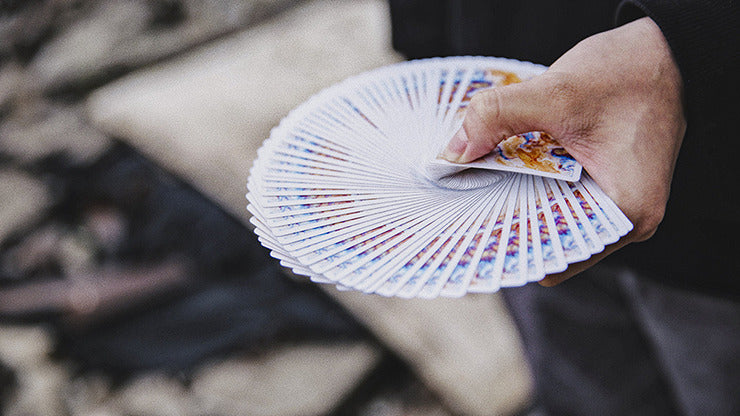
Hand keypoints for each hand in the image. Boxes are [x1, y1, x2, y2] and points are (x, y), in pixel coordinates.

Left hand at [439, 17, 685, 284]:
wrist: (665, 52)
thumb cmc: (632, 73)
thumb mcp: (558, 93)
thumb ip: (498, 118)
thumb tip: (452, 152)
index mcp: (626, 214)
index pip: (555, 255)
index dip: (508, 246)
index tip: (467, 234)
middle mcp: (625, 220)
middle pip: (549, 239)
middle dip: (505, 222)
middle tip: (459, 208)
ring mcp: (614, 204)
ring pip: (551, 216)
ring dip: (516, 200)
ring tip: (473, 188)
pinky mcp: (604, 185)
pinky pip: (559, 195)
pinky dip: (531, 183)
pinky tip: (500, 168)